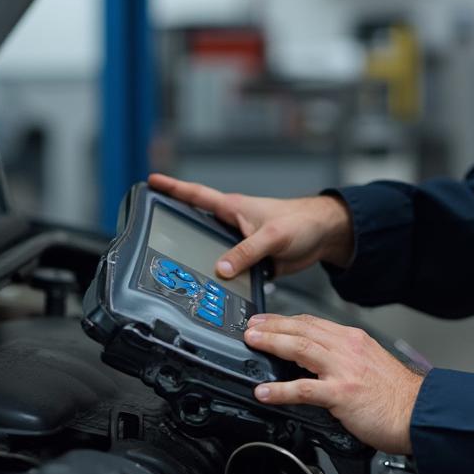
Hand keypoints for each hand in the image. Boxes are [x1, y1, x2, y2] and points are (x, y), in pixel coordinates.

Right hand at [147, 173, 354, 279]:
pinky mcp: (250, 262)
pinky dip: (221, 281)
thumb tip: (222, 269)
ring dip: (199, 264)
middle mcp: (232, 224)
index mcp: (232, 208)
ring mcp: (239, 243)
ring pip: (211, 254)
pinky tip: (212, 291)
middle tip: (151, 237)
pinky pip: (230, 272)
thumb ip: (247, 252)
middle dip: (175, 231)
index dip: (172, 188)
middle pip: (196, 227)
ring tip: (177, 274)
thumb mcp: (272, 236)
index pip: (195, 195)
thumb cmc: (302, 222)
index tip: (149, 182)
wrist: (324, 236)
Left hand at [244, 313, 423, 454]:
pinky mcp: (342, 394)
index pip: (313, 323)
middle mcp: (347, 348)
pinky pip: (304, 389)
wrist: (418, 411)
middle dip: (272, 326)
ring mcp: (344, 370)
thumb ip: (345, 358)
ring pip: (300, 348)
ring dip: (272, 344)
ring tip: (252, 343)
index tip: (267, 321)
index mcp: (353, 340)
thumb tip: (319, 362)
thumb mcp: (370, 363)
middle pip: (302, 329)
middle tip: (250, 327)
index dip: (286, 320)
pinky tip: (264, 392)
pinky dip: (280, 390)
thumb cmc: (397, 394)